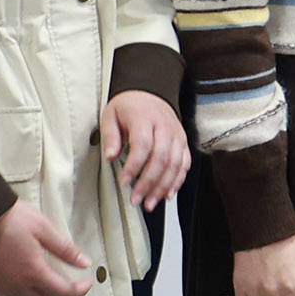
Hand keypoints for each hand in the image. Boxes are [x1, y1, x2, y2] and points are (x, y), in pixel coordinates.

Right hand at [0, 201, 94, 295]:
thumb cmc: (12, 219)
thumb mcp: (44, 228)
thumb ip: (65, 249)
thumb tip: (85, 264)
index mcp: (33, 272)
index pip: (62, 292)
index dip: (79, 291)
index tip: (88, 283)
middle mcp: (17, 286)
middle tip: (75, 287)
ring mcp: (1, 287)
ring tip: (57, 289)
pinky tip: (34, 287)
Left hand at [98, 90, 190, 210]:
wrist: (151, 92)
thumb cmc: (129, 106)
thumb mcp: (111, 115)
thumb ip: (110, 136)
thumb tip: (110, 157)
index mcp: (144, 118)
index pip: (142, 145)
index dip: (134, 166)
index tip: (124, 182)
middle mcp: (165, 127)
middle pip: (161, 158)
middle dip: (148, 183)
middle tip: (136, 199)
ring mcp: (177, 135)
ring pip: (175, 164)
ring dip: (162, 187)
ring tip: (150, 203)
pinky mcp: (183, 143)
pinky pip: (184, 164)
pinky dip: (177, 181)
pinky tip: (168, 194)